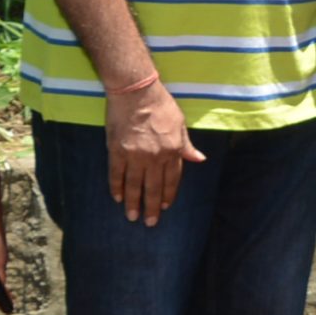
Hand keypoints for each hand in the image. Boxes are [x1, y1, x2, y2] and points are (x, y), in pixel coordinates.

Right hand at [106, 75, 203, 225]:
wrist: (136, 92)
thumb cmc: (161, 105)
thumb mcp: (181, 123)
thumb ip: (187, 145)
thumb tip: (199, 159)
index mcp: (173, 150)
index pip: (172, 179)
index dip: (168, 194)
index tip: (165, 206)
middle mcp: (155, 157)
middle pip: (153, 187)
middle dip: (152, 207)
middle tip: (149, 222)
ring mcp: (135, 155)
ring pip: (134, 185)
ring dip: (134, 202)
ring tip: (132, 217)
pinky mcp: (117, 151)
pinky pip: (116, 174)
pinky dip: (117, 187)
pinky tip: (118, 198)